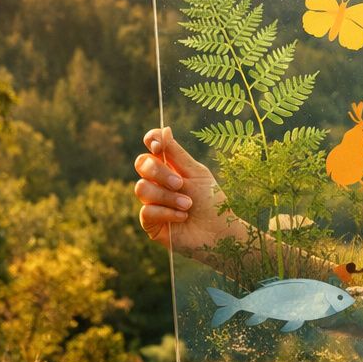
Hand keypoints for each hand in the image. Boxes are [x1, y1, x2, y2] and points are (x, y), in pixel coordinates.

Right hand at [133, 128, 226, 254]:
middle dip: (160, 172)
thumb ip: (177, 153)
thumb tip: (164, 129)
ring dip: (167, 196)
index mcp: (169, 167)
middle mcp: (157, 182)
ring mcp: (152, 202)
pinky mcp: (151, 223)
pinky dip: (167, 213)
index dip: (151, 141)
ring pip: (142, 188)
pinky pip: (146, 211)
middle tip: (181, 184)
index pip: (150, 147)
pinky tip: (183, 217)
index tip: (157, 146)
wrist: (220, 232)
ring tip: (188, 205)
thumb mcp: (196, 173)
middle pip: (141, 164)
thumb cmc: (212, 201)